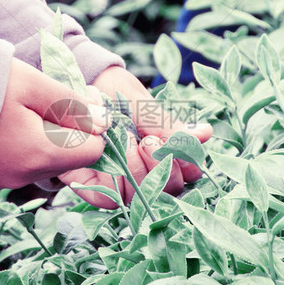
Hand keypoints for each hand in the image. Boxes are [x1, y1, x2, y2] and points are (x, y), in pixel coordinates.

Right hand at [0, 58, 110, 189]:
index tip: (78, 100)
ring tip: (21, 106)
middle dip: (67, 130)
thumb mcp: (34, 85)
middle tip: (47, 96)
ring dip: (44, 136)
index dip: (92, 126)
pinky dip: (22, 145)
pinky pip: (20, 164)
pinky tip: (4, 121)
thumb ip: (73, 104)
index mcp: (41, 155)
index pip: (92, 152)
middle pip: (67, 157)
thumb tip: (106, 122)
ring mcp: (2, 180)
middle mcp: (24, 176)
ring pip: (43, 161)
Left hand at [59, 66, 212, 207]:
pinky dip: (110, 175)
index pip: (191, 169)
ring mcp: (126, 184)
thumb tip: (205, 133)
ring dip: (134, 167)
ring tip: (123, 140)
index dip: (186, 159)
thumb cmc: (115, 94)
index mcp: (169, 152)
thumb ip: (171, 125)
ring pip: (143, 194)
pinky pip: (112, 196)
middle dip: (160, 164)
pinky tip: (104, 151)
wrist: (77, 88)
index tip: (172, 138)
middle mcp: (150, 172)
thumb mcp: (144, 105)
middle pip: (171, 187)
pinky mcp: (99, 190)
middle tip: (146, 141)